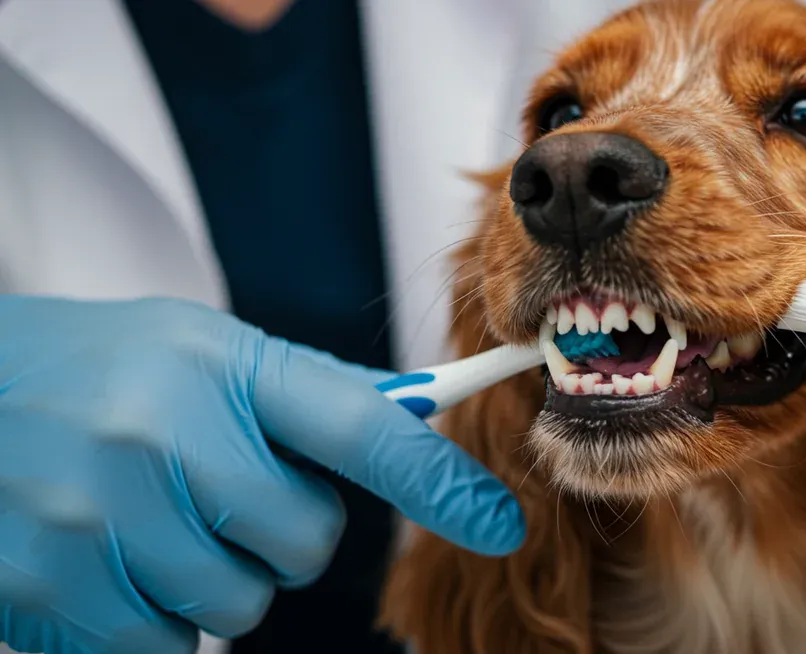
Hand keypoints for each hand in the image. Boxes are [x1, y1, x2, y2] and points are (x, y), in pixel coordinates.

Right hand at [0, 297, 523, 652]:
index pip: (363, 428)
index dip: (440, 484)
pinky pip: (165, 644)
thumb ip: (309, 395)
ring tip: (150, 515)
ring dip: (214, 575)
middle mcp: (164, 433)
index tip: (497, 524)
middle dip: (281, 532)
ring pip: (237, 605)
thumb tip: (420, 420)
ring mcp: (101, 516)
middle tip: (217, 489)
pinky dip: (153, 614)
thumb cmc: (101, 369)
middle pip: (305, 543)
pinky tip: (109, 555)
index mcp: (220, 364)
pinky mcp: (49, 588)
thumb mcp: (204, 351)